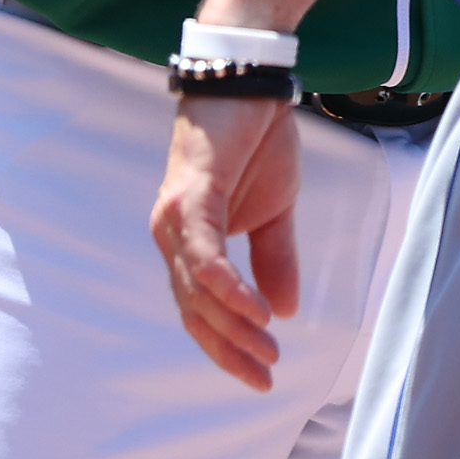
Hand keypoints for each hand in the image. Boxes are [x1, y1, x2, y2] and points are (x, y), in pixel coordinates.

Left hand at [149, 94, 301, 389]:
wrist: (251, 84)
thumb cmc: (256, 140)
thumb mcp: (276, 211)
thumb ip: (274, 258)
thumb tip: (287, 311)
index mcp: (189, 242)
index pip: (199, 310)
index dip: (227, 347)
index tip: (260, 375)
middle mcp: (172, 235)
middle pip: (194, 310)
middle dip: (230, 348)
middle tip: (265, 374)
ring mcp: (175, 217)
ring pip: (196, 291)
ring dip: (233, 326)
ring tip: (267, 348)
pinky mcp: (190, 197)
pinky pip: (205, 256)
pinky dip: (228, 288)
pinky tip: (256, 311)